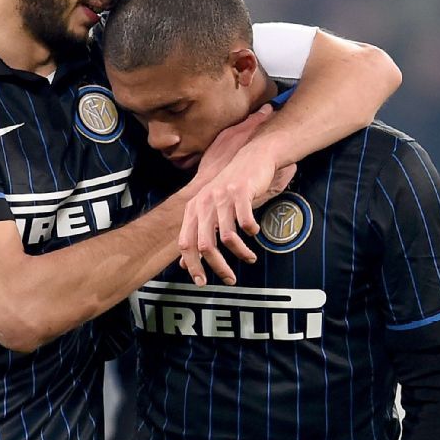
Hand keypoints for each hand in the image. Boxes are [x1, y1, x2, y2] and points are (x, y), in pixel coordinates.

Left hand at [179, 105, 280, 286]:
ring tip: (251, 258)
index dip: (193, 265)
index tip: (202, 283)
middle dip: (218, 267)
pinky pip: (245, 221)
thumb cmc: (232, 187)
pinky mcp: (240, 192)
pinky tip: (255, 232)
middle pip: (205, 245)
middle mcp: (204, 203)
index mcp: (193, 209)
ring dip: (241, 253)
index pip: (186, 243)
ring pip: (227, 237)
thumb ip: (197, 233)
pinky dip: (251, 231)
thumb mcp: (210, 209)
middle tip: (231, 279)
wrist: (254, 156)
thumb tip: (184, 263)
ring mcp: (222, 197)